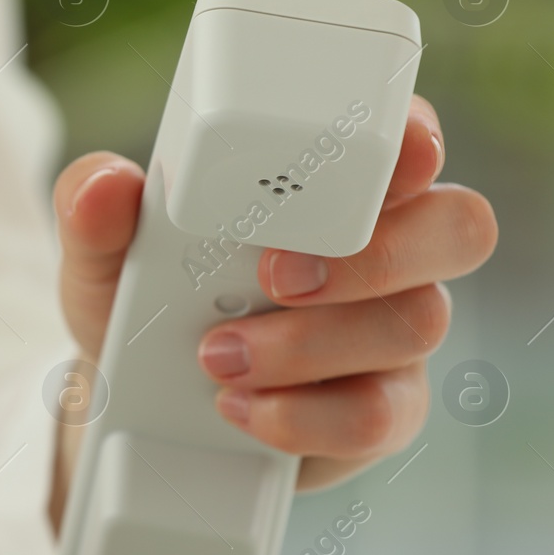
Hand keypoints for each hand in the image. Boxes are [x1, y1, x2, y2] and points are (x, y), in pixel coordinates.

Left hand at [49, 96, 496, 525]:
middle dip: (377, 252)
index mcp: (330, 184)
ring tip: (217, 355)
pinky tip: (243, 407)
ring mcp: (391, 332)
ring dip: (309, 342)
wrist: (138, 409)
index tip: (400, 151)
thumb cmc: (145, 303)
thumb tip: (106, 184)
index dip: (416, 138)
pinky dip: (306, 415)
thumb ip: (96, 208)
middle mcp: (382, 249)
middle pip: (457, 226)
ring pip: (418, 322)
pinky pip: (383, 414)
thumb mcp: (104, 253)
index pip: (407, 139)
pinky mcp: (381, 410)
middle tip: (277, 276)